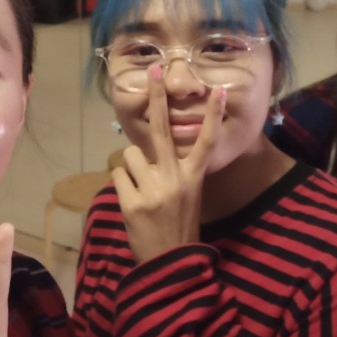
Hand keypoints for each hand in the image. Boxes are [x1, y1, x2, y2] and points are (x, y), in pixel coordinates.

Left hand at [112, 64, 223, 262]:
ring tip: (141, 189)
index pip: (206, 142)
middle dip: (157, 97)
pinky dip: (122, 184)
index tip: (218, 91)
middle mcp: (175, 179)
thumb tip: (150, 148)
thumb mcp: (188, 196)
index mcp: (193, 177)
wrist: (169, 265)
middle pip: (162, 129)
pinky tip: (132, 201)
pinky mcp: (132, 202)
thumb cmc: (178, 226)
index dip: (212, 116)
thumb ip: (175, 171)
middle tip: (153, 71)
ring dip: (131, 167)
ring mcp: (153, 189)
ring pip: (130, 155)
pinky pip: (118, 175)